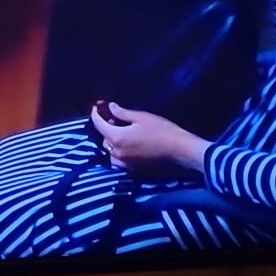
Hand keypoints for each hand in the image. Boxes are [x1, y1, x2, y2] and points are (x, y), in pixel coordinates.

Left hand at [91, 103, 209, 170]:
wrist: (180, 150)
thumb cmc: (161, 131)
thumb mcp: (141, 117)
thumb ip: (122, 113)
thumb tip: (110, 107)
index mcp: (117, 138)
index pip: (98, 125)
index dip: (96, 114)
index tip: (96, 106)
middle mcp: (117, 153)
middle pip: (104, 138)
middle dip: (106, 127)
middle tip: (113, 117)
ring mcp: (124, 163)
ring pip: (110, 150)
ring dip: (112, 140)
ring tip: (120, 131)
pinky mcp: (133, 168)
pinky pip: (118, 159)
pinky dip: (118, 151)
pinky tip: (126, 143)